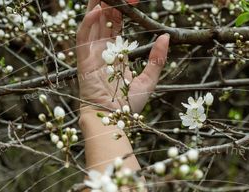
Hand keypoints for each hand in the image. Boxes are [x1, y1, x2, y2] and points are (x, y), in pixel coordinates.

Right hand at [76, 0, 169, 114]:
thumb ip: (157, 59)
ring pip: (91, 23)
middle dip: (108, 3)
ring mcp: (91, 56)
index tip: (131, 0)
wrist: (113, 123)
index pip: (116, 26)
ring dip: (97, 6)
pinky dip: (88, 21)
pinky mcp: (83, 62)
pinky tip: (97, 9)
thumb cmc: (128, 108)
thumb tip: (166, 37)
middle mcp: (102, 52)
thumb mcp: (148, 81)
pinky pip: (82, 36)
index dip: (121, 11)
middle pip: (103, 20)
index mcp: (116, 55)